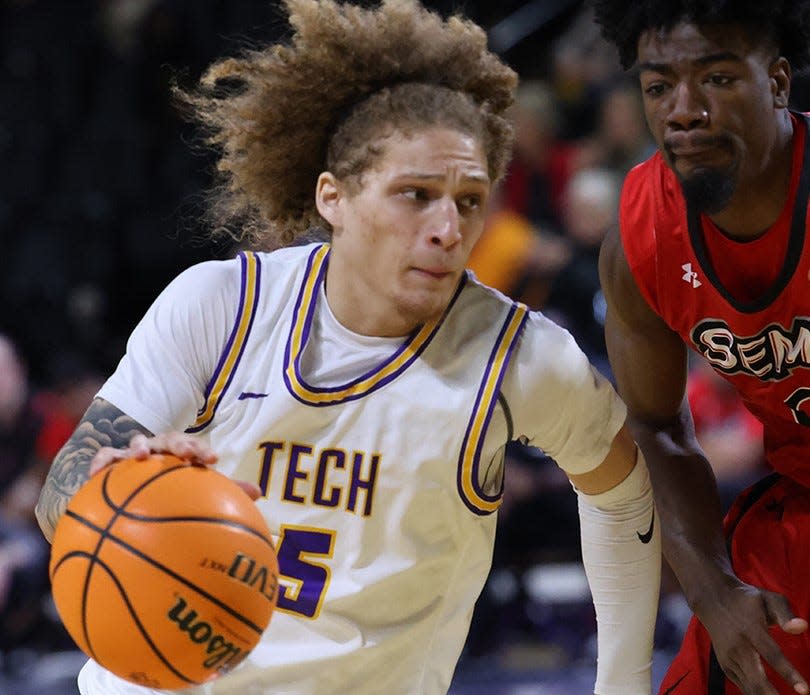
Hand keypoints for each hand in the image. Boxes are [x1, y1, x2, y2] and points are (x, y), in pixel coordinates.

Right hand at [89, 432, 261, 500]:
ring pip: (136, 443)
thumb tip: (260, 493)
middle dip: (178, 443)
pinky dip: (101, 462)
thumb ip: (224, 492)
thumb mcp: (196, 493)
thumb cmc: (169, 493)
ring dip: (139, 446)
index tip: (213, 461)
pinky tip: (97, 474)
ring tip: (140, 456)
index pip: (194, 448)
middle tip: (186, 454)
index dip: (202, 451)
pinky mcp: (109, 465)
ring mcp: (133, 456)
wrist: (129, 496)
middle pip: (169, 439)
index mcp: (180, 456)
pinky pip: (103, 459)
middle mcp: (158, 451)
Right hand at [695, 578, 807, 693]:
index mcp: (750, 629)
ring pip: (750, 688)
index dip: (789, 674)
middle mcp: (737, 646)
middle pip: (756, 679)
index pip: (771, 654)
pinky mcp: (725, 665)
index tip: (805, 691)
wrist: (712, 600)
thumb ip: (785, 613)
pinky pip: (743, 687)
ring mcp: (729, 658)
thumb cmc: (746, 600)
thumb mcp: (767, 598)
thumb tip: (802, 627)